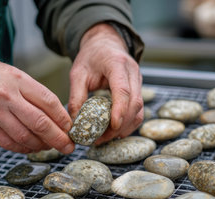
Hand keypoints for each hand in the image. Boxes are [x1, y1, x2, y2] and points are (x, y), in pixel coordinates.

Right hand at [0, 52, 74, 153]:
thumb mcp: (11, 73)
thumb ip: (31, 92)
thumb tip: (54, 115)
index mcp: (18, 79)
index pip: (49, 102)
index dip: (64, 119)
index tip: (71, 128)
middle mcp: (7, 96)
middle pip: (41, 123)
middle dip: (59, 139)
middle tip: (69, 147)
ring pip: (25, 137)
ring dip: (41, 146)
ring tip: (49, 147)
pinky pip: (8, 143)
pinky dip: (23, 148)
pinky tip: (30, 147)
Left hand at [68, 23, 143, 144]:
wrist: (104, 44)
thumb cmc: (90, 57)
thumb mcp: (77, 73)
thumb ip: (76, 96)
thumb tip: (74, 122)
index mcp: (117, 64)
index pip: (123, 89)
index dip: (120, 109)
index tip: (113, 125)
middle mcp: (132, 72)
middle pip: (135, 102)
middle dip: (121, 124)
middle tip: (101, 138)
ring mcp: (139, 81)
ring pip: (139, 109)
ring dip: (125, 127)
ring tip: (105, 138)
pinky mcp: (138, 89)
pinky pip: (138, 110)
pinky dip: (128, 123)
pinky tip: (114, 132)